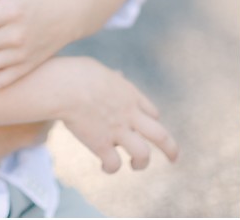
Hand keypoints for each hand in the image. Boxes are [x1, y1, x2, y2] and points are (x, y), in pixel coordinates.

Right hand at [49, 57, 179, 172]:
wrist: (65, 86)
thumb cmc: (77, 73)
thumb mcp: (103, 72)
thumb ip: (113, 78)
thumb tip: (117, 75)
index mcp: (131, 95)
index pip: (152, 113)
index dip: (152, 122)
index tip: (145, 128)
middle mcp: (130, 115)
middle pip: (160, 135)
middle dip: (170, 148)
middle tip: (174, 158)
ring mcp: (117, 131)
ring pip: (143, 154)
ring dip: (142, 162)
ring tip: (136, 165)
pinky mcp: (100, 144)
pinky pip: (114, 163)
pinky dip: (111, 168)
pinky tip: (106, 166)